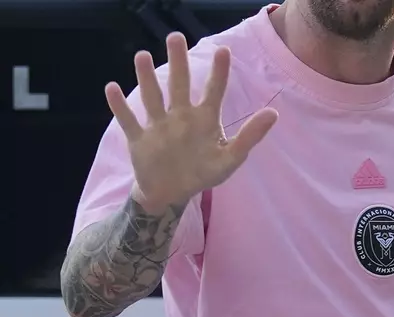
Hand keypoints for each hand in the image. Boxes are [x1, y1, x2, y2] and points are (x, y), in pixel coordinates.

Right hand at [104, 32, 277, 211]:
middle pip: (179, 85)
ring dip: (146, 79)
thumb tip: (273, 113)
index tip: (223, 50)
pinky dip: (120, 107)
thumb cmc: (202, 173)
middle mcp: (181, 116)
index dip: (219, 72)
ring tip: (141, 56)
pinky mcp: (140, 139)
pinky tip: (112, 88)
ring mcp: (159, 126)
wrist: (170, 193)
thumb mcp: (230, 159)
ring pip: (152, 98)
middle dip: (178, 63)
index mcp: (204, 119)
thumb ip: (249, 136)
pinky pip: (128, 120)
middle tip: (175, 37)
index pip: (213, 91)